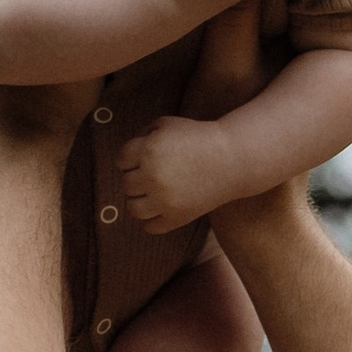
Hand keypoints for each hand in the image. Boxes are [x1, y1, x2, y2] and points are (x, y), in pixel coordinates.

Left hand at [116, 114, 245, 233]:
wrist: (230, 159)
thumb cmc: (198, 138)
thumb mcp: (167, 124)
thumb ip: (143, 134)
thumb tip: (126, 156)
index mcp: (148, 150)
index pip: (121, 161)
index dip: (130, 159)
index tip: (143, 159)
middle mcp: (152, 176)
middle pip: (126, 185)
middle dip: (136, 179)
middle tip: (152, 176)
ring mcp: (164, 200)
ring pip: (133, 209)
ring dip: (139, 202)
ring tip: (151, 196)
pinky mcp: (177, 217)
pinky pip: (150, 227)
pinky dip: (151, 221)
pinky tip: (160, 210)